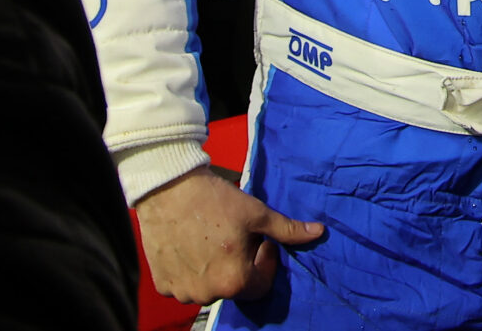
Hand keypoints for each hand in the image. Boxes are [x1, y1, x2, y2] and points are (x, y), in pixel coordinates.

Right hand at [135, 168, 324, 304]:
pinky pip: (184, 284)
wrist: (168, 186)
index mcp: (234, 281)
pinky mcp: (162, 283)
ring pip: (209, 287)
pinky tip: (191, 244)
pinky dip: (190, 270)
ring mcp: (182, 291)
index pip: (261, 286)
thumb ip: (287, 230)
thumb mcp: (257, 213)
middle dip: (240, 266)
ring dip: (215, 270)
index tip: (259, 241)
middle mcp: (207, 293)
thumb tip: (319, 232)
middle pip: (234, 287)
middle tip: (235, 237)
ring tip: (212, 239)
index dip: (265, 262)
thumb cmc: (215, 199)